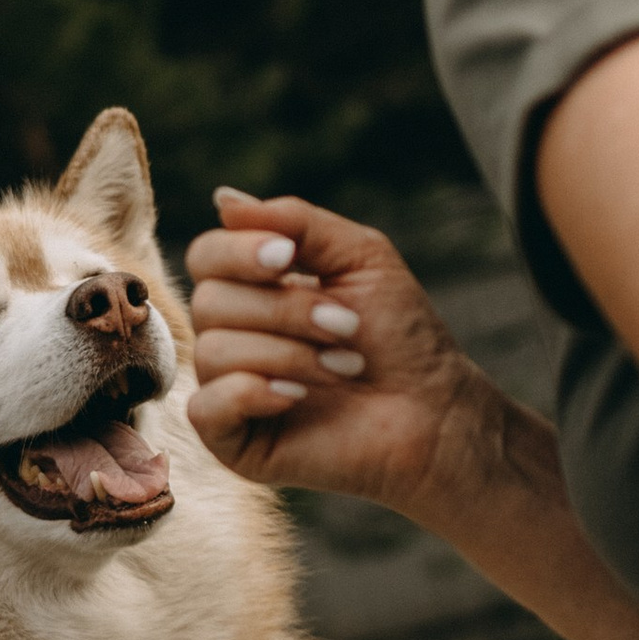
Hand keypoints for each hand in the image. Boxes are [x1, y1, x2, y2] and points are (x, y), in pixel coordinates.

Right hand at [186, 189, 509, 526]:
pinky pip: (205, 407)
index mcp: (254, 290)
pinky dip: (252, 393)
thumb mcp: (358, 256)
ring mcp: (228, 388)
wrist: (432, 409)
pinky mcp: (231, 439)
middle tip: (347, 327)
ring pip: (213, 352)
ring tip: (345, 366)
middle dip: (285, 310)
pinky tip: (299, 397)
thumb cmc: (400, 335)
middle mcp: (231, 336)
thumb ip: (295, 222)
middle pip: (209, 302)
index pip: (206, 256)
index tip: (288, 258)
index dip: (237, 252)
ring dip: (290, 355)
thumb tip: (223, 200)